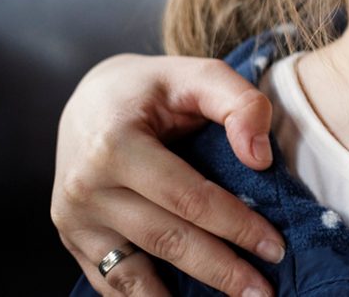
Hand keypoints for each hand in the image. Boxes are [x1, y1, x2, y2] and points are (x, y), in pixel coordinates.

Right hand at [52, 54, 284, 295]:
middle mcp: (87, 187)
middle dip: (221, 270)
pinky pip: (112, 282)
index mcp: (116, 144)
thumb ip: (238, 103)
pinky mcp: (73, 239)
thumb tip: (261, 159)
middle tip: (265, 292)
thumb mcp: (198, 74)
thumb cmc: (154, 88)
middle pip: (166, 239)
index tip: (275, 248)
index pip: (188, 197)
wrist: (89, 99)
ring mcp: (74, 219)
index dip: (236, 225)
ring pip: (136, 274)